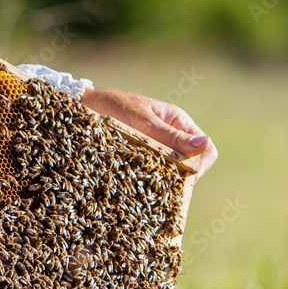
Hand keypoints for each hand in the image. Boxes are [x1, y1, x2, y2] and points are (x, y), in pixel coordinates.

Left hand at [81, 88, 217, 176]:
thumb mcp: (142, 122)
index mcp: (178, 121)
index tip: (183, 177)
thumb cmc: (112, 107)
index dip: (200, 166)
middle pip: (191, 163)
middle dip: (181, 175)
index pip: (206, 149)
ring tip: (145, 183)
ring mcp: (157, 145)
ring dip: (164, 178)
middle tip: (159, 182)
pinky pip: (154, 170)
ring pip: (172, 169)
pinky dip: (149, 178)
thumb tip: (205, 144)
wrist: (82, 106)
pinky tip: (137, 182)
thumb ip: (171, 136)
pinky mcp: (142, 154)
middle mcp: (171, 134)